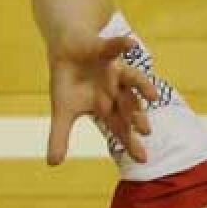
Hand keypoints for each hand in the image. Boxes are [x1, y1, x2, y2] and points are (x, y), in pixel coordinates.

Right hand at [46, 29, 156, 165]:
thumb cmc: (69, 83)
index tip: (143, 159)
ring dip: (142, 86)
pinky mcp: (105, 50)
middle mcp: (114, 90)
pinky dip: (121, 45)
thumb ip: (59, 136)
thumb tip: (53, 164)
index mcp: (106, 107)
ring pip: (130, 79)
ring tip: (153, 96)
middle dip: (136, 117)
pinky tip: (130, 44)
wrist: (66, 50)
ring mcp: (112, 70)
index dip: (130, 142)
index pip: (120, 128)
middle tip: (146, 131)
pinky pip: (114, 47)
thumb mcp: (62, 111)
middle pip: (129, 106)